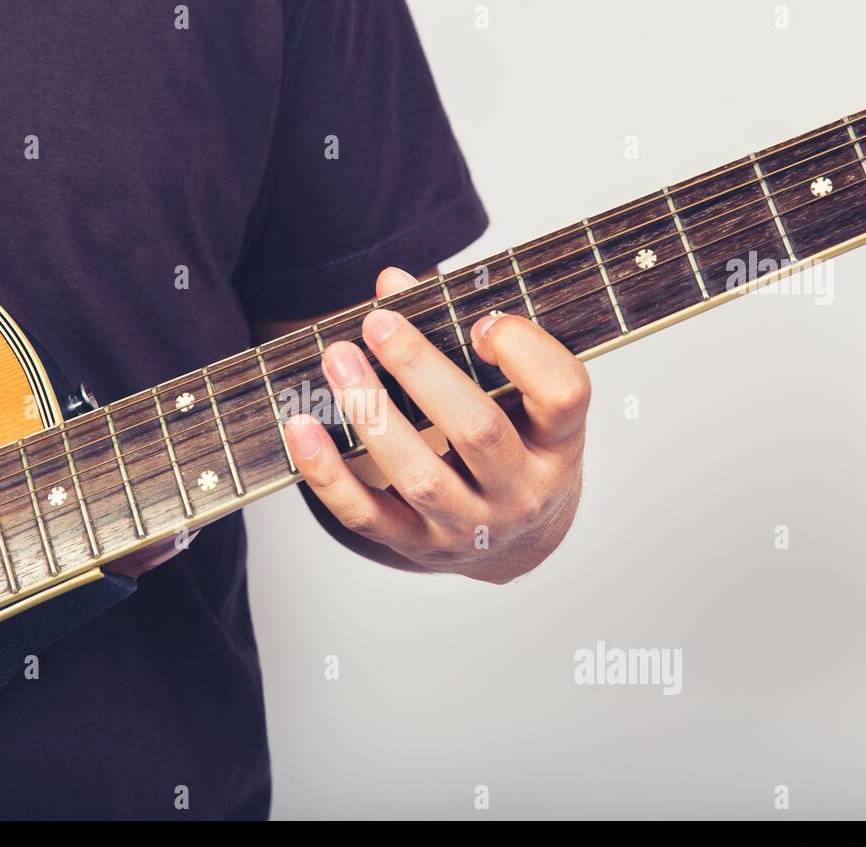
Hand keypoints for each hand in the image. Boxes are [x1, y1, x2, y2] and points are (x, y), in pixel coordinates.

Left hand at [283, 267, 589, 583]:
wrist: (516, 544)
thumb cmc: (517, 446)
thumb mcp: (519, 394)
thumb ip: (465, 336)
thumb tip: (390, 282)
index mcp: (559, 442)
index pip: (564, 394)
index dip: (524, 351)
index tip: (482, 320)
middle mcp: (521, 492)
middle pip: (478, 431)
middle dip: (422, 371)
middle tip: (378, 323)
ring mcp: (469, 526)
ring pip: (418, 476)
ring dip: (371, 413)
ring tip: (337, 358)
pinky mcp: (418, 546)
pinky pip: (365, 515)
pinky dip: (327, 473)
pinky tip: (301, 428)